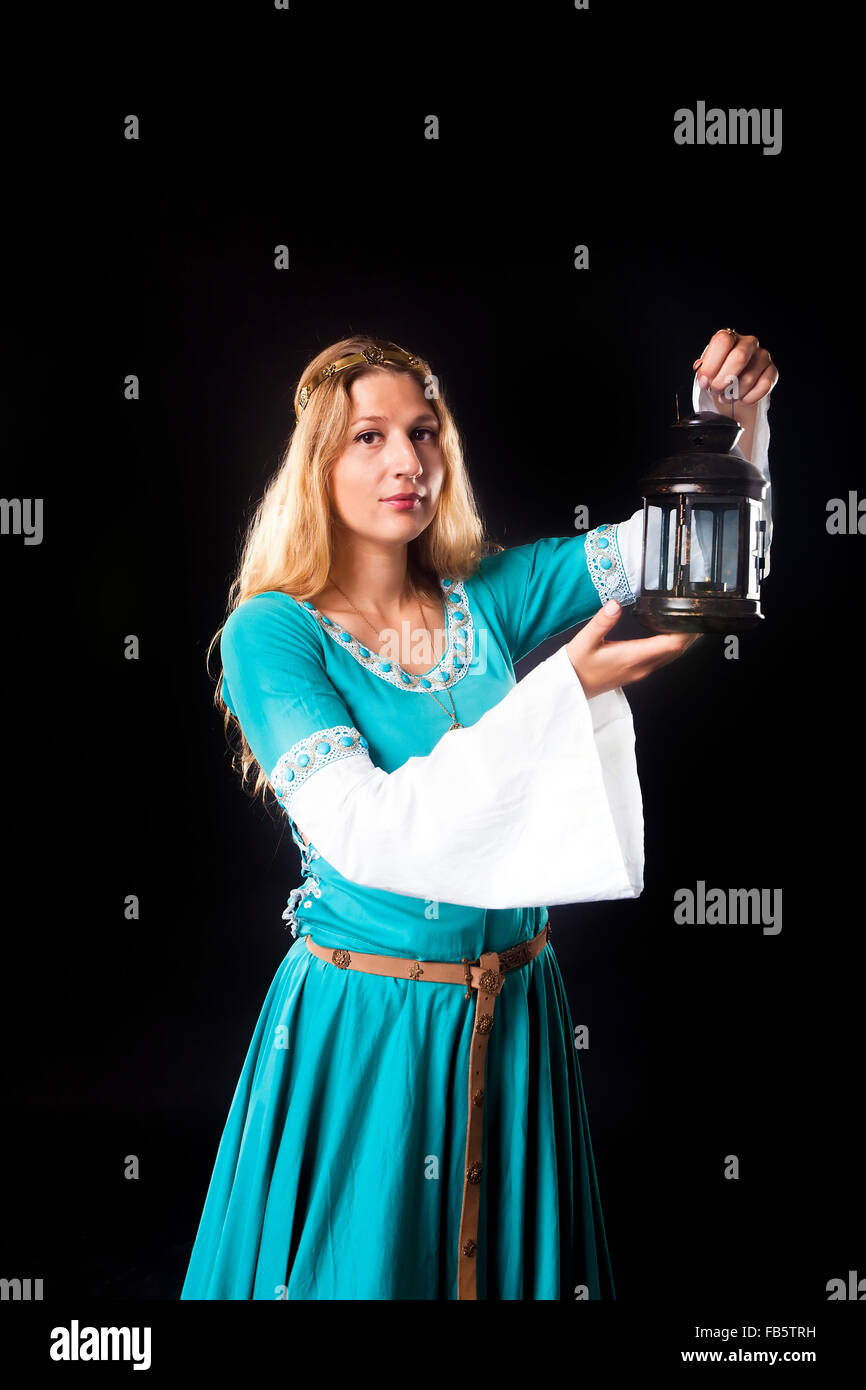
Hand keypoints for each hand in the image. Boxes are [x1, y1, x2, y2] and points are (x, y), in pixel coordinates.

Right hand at [566, 600, 699, 699]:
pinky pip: (661, 660)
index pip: (670, 644)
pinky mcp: (636, 673)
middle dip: (689, 635)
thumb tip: (616, 604)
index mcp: (632, 656)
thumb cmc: (576, 666)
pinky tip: (669, 638)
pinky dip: (670, 648)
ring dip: (682, 643)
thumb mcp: (584, 640)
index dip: (686, 632)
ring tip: (689, 625)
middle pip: (675, 651)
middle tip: (699, 617)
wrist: (570, 689)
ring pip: (670, 657)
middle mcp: (641, 667)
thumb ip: (602, 621)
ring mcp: (639, 672)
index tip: (695, 618)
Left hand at [693, 328, 777, 406]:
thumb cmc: (719, 374)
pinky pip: (764, 385)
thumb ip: (704, 371)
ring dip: (733, 393)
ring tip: (726, 396)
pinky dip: (749, 397)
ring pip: (749, 377)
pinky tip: (741, 398)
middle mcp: (748, 343)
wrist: (734, 385)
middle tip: (715, 391)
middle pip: (739, 357)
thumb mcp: (707, 370)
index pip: (722, 341)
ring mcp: (763, 356)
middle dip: (723, 380)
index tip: (704, 381)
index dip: (711, 364)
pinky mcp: (772, 371)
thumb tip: (705, 378)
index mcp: (729, 337)